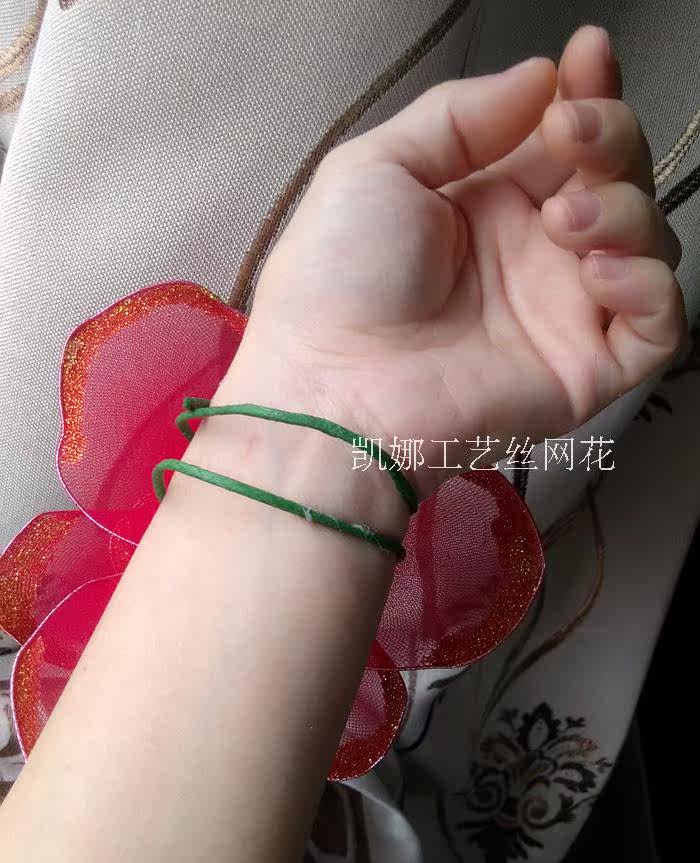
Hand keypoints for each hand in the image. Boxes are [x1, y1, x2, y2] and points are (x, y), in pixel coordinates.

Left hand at [230, 26, 685, 497]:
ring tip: (562, 220)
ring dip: (625, 211)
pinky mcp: (585, 369)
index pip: (563, 138)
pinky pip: (658, 324)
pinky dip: (648, 286)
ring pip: (647, 242)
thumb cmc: (337, 279)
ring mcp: (563, 311)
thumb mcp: (376, 169)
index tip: (589, 57)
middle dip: (612, 140)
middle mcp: (533, 250)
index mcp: (486, 201)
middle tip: (574, 136)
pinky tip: (597, 272)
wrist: (332, 388)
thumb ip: (459, 117)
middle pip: (617, 178)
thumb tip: (543, 79)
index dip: (588, 94)